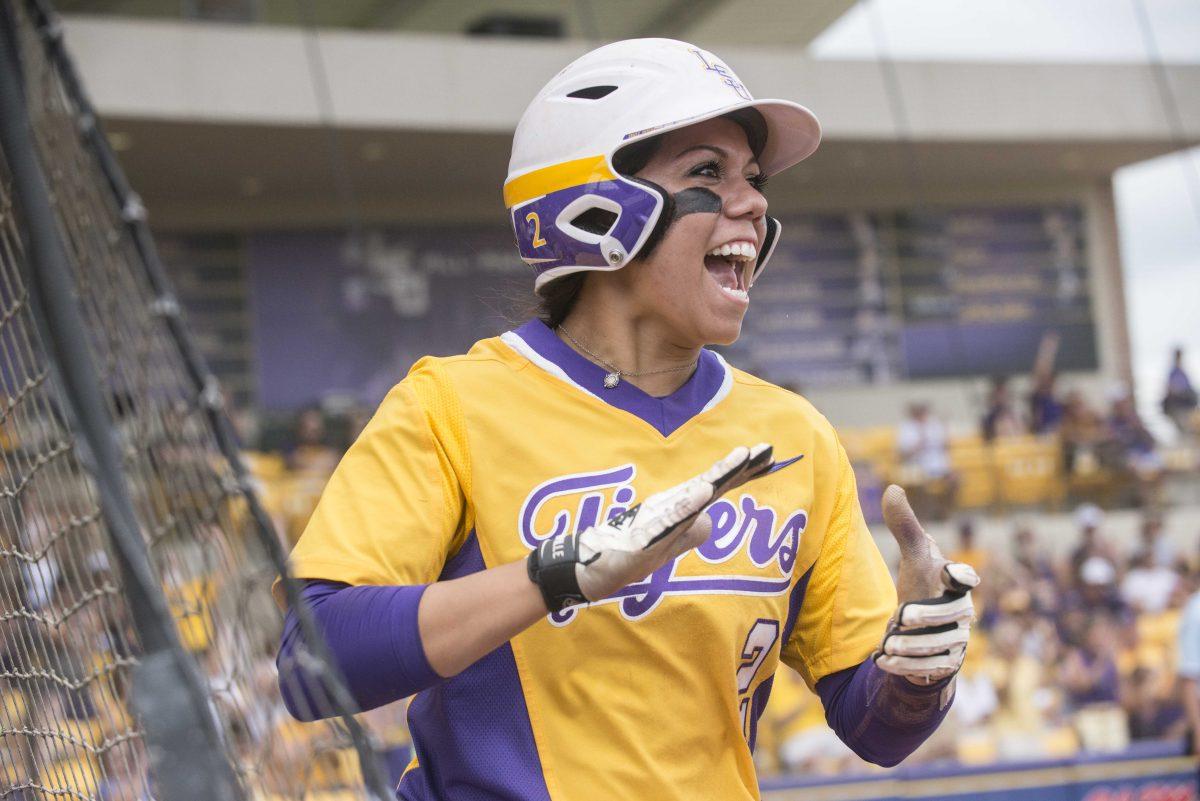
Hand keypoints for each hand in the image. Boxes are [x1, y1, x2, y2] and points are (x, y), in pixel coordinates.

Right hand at [527, 444, 773, 611]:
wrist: (590, 567)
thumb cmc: (627, 553)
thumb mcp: (668, 547)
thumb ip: (690, 533)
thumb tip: (712, 522)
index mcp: (680, 508)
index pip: (719, 486)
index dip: (744, 471)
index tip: (770, 456)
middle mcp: (672, 505)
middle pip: (713, 483)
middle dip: (741, 466)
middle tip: (769, 448)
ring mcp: (660, 517)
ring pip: (696, 492)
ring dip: (720, 475)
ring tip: (744, 458)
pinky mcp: (646, 532)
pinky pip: (671, 516)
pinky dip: (689, 503)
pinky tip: (705, 491)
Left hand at [873, 485, 978, 684]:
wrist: (927, 630)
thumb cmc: (924, 586)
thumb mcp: (914, 557)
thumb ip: (905, 526)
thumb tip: (892, 488)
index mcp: (953, 583)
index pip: (963, 577)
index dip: (960, 574)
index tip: (952, 573)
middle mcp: (961, 612)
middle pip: (952, 615)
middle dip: (927, 617)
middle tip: (901, 616)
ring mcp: (957, 639)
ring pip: (941, 646)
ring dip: (913, 646)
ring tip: (888, 643)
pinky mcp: (947, 663)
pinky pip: (931, 668)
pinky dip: (906, 666)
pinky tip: (882, 661)